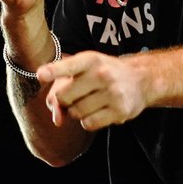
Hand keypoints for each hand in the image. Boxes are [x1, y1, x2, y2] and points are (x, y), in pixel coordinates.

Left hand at [36, 50, 151, 130]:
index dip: (53, 71)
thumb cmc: (104, 74)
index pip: (69, 66)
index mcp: (91, 59)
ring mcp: (113, 93)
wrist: (141, 79)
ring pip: (75, 113)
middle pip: (64, 97)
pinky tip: (99, 111)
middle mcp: (102, 74)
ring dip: (77, 111)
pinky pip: (89, 124)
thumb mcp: (84, 70)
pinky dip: (88, 121)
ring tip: (91, 101)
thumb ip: (61, 86)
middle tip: (77, 94)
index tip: (41, 75)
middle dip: (64, 100)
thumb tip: (56, 118)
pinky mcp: (120, 111)